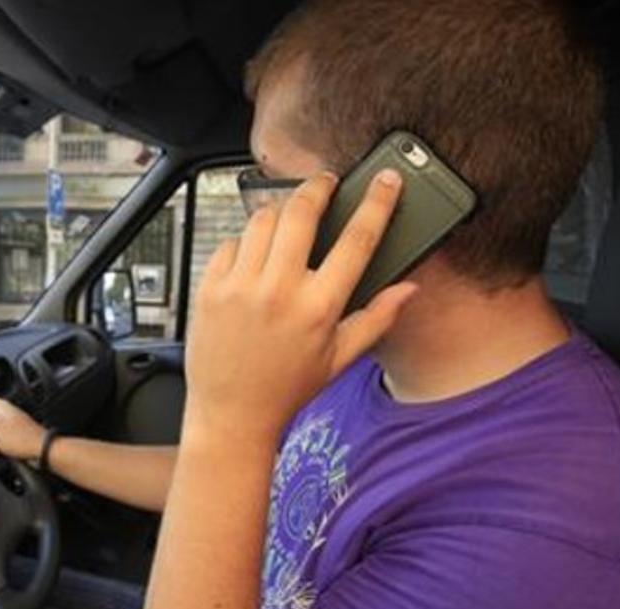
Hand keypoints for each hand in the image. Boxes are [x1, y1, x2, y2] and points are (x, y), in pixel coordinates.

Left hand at [183, 169, 415, 444]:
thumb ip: (377, 318)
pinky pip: (230, 242)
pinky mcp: (210, 288)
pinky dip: (245, 241)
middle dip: (318, 187)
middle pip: (302, 212)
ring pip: (262, 220)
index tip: (386, 182)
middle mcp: (279, 291)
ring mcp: (240, 286)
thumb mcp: (340, 359)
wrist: (231, 415)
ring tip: (289, 220)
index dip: (377, 203)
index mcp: (319, 308)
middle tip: (325, 182)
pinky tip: (254, 255)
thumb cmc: (286, 389)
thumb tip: (409, 289)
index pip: (357, 240)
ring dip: (280, 211)